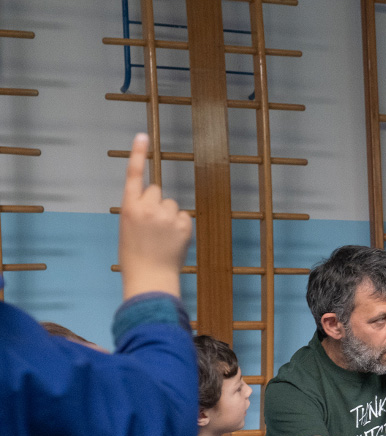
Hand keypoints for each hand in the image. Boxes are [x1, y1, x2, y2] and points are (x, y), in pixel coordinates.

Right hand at [118, 133, 192, 299]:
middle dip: (155, 203)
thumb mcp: (127, 228)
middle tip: (151, 226)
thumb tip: (154, 201)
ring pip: (171, 204)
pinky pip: (183, 216)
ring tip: (162, 236)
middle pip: (156, 190)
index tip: (143, 135)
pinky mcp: (184, 224)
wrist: (150, 276)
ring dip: (168, 215)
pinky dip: (180, 225)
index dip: (138, 154)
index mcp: (129, 207)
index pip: (134, 175)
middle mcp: (148, 207)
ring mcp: (167, 216)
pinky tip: (173, 240)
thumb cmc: (135, 255)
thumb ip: (138, 210)